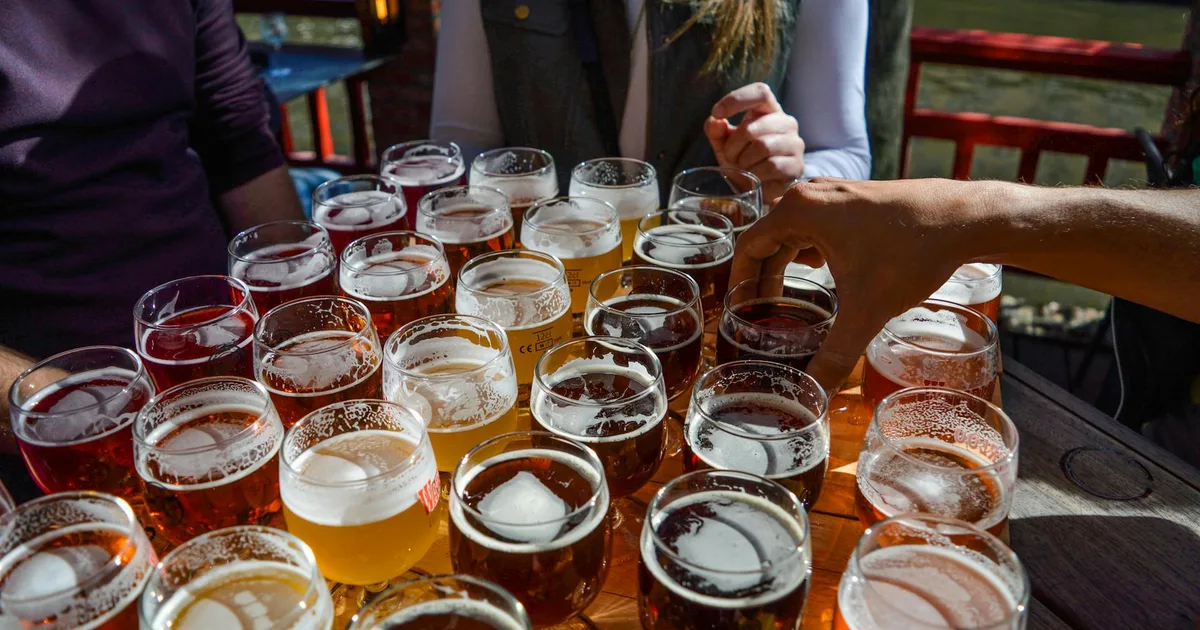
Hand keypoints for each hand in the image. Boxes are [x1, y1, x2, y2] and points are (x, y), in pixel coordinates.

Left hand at [705, 83, 805, 201]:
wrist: (759, 190)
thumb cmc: (743, 161)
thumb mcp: (724, 145)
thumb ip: (716, 131)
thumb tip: (714, 121)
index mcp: (768, 111)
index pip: (760, 92)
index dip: (737, 99)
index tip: (717, 113)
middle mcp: (786, 122)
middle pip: (752, 127)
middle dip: (734, 145)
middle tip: (731, 156)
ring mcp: (795, 143)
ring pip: (762, 146)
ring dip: (744, 160)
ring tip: (743, 167)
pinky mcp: (797, 164)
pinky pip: (771, 165)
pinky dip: (756, 173)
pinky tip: (755, 177)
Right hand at [730, 178, 983, 390]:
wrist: (965, 217)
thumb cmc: (912, 252)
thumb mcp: (867, 309)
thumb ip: (835, 355)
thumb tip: (812, 394)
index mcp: (798, 211)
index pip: (748, 247)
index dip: (737, 282)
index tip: (734, 311)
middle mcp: (810, 195)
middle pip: (768, 240)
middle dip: (761, 279)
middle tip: (756, 315)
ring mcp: (835, 194)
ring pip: (793, 233)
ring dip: (784, 265)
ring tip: (781, 301)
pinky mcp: (857, 199)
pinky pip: (816, 227)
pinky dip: (809, 252)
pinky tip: (820, 274)